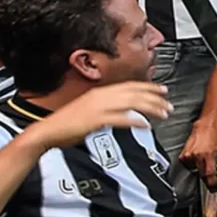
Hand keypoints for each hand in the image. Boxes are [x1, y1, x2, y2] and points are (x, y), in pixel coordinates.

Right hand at [34, 81, 171, 146]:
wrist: (47, 130)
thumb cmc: (66, 122)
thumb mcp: (89, 109)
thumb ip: (106, 106)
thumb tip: (122, 110)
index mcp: (100, 93)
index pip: (130, 86)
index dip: (148, 87)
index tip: (162, 90)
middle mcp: (101, 97)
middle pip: (134, 93)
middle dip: (155, 97)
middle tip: (168, 103)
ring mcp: (98, 107)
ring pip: (131, 103)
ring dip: (150, 108)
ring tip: (163, 113)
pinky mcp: (96, 120)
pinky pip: (120, 118)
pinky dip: (135, 120)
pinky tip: (145, 124)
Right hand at [181, 123, 216, 189]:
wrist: (206, 125)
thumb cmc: (215, 135)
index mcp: (208, 156)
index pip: (209, 176)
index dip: (212, 184)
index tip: (214, 188)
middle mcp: (197, 156)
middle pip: (201, 175)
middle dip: (207, 177)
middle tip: (211, 176)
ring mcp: (188, 156)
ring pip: (194, 170)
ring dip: (199, 169)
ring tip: (204, 160)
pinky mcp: (183, 155)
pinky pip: (188, 165)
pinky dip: (193, 164)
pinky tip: (198, 157)